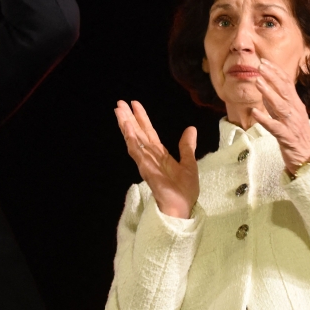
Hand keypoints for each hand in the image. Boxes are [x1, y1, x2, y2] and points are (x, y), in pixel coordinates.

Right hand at [114, 100, 198, 218]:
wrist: (183, 207)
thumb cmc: (185, 190)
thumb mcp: (189, 163)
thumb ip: (186, 146)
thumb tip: (190, 128)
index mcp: (159, 154)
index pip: (148, 132)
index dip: (142, 118)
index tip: (134, 104)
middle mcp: (150, 156)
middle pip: (138, 133)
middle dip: (129, 118)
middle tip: (119, 103)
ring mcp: (146, 161)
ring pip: (134, 140)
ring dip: (126, 125)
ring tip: (118, 111)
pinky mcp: (145, 168)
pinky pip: (137, 152)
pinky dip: (131, 140)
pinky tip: (127, 128)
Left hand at [250, 58, 309, 172]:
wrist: (309, 157)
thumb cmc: (297, 134)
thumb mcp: (288, 115)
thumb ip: (277, 104)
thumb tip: (265, 91)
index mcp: (296, 105)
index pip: (287, 84)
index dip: (276, 72)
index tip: (265, 61)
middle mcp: (295, 111)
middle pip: (285, 91)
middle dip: (273, 77)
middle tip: (260, 65)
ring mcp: (292, 124)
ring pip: (280, 106)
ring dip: (269, 93)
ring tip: (258, 82)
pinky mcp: (287, 137)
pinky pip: (275, 127)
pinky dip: (265, 119)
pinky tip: (254, 112)